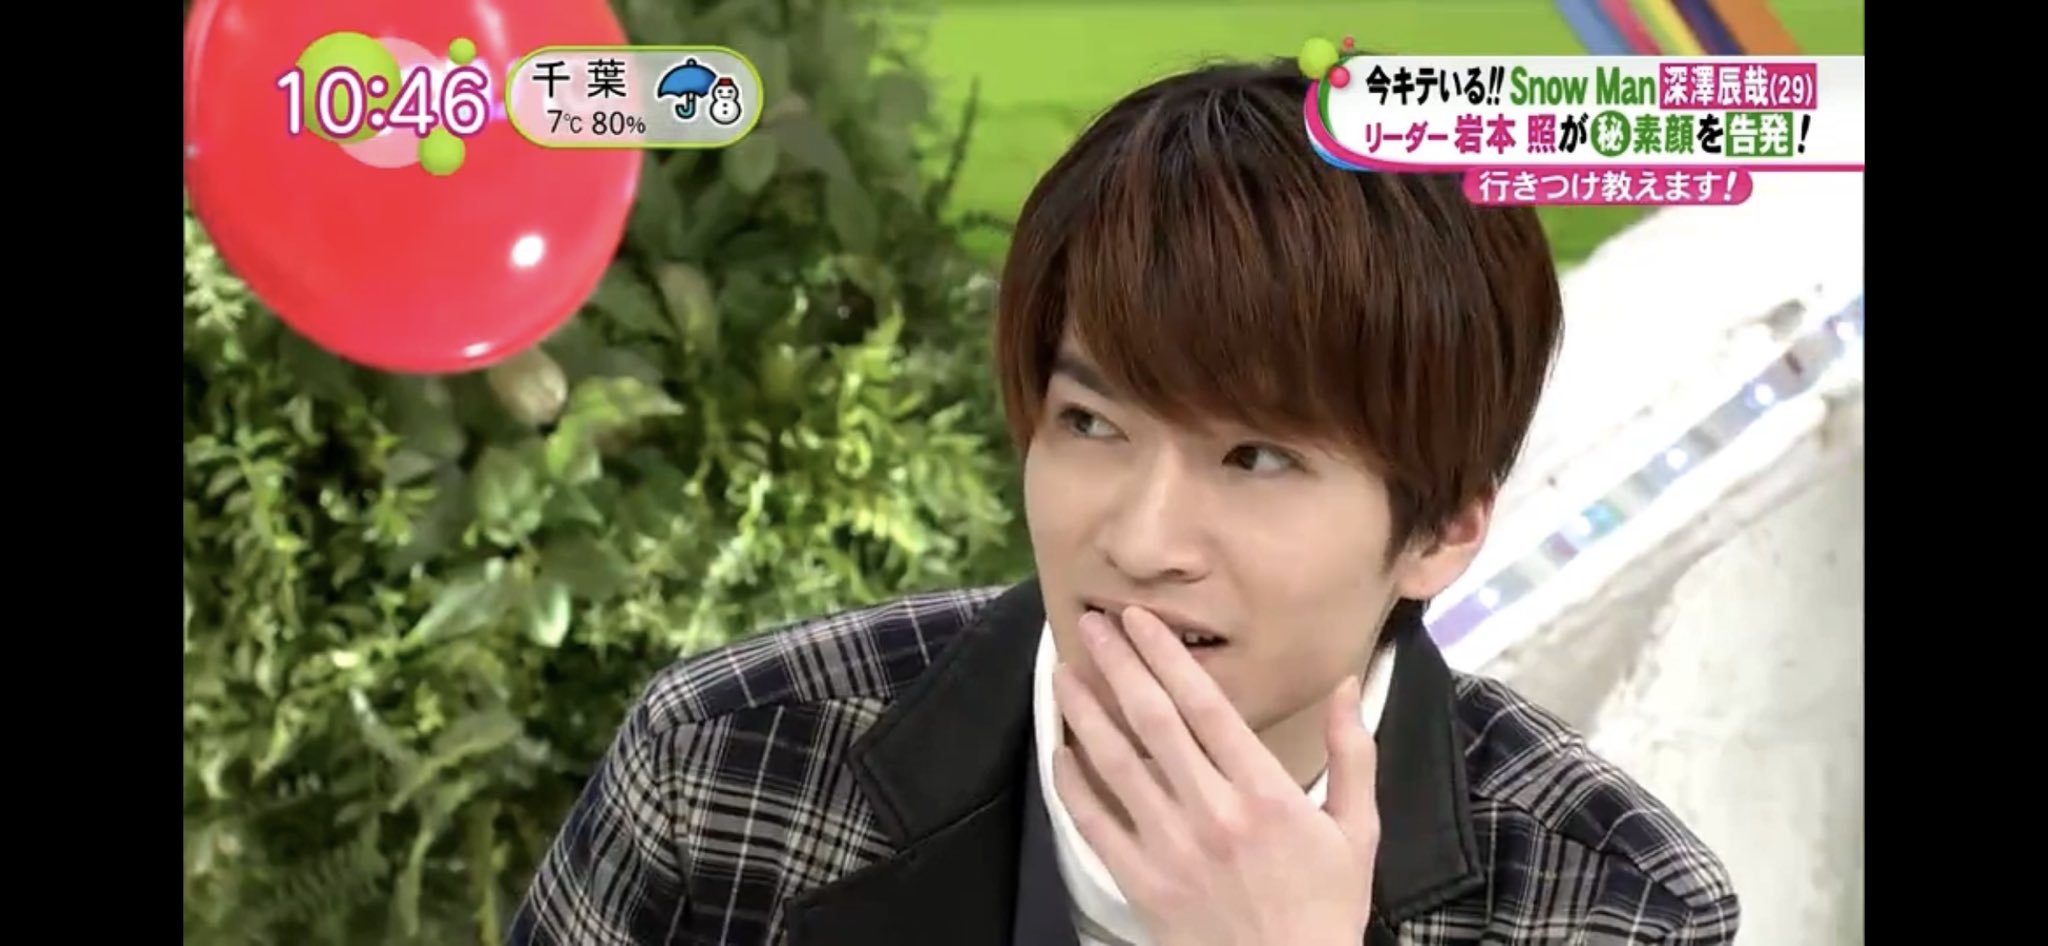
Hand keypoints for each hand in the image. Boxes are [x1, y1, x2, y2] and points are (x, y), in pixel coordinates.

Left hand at [1051, 606, 1378, 945]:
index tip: (1140, 620)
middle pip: (1154, 720)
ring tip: (1064, 672)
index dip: (1167, 656)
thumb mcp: (1357, 829)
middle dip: (1119, 664)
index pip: (1206, 706)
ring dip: (1086, 712)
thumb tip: (1349, 683)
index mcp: (1265, 793)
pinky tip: (1060, 749)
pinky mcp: (1141, 881)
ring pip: (1116, 763)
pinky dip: (1073, 782)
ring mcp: (1171, 847)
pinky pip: (1095, 822)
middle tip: (1091, 624)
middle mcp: (1212, 812)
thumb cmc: (1325, 907)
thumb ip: (1352, 752)